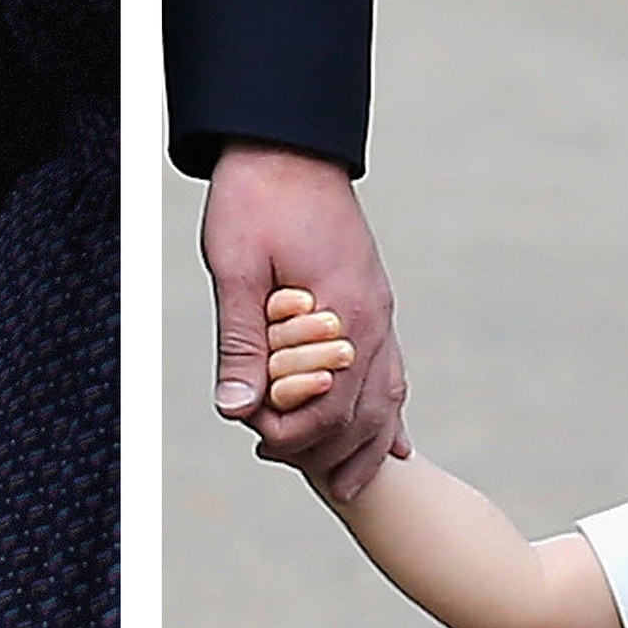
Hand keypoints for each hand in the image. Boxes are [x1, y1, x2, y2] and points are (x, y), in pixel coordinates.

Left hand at [200, 141, 407, 499]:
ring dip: (365, 445)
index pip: (328, 405)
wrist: (285, 142)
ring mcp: (379, 311)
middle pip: (364, 413)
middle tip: (279, 462)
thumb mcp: (235, 267)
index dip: (292, 433)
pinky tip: (390, 445)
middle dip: (326, 449)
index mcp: (342, 310)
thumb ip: (239, 341)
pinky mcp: (374, 303)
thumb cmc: (255, 198)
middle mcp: (373, 317)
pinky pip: (391, 372)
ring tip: (346, 485)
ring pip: (387, 398)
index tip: (255, 438)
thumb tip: (237, 409)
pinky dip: (388, 413)